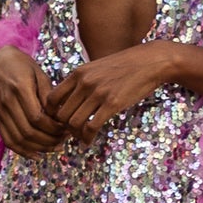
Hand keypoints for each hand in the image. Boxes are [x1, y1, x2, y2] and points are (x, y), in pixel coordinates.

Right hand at [0, 46, 68, 156]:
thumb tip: (59, 118)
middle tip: (64, 139)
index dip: (53, 128)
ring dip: (39, 147)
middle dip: (49, 140)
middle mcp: (7, 103)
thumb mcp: (40, 74)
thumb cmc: (23, 66)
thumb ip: (48, 96)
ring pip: (19, 139)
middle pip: (29, 132)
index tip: (66, 128)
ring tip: (55, 147)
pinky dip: (23, 151)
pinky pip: (8, 140)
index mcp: (20, 89)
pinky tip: (37, 155)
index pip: (38, 118)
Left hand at [46, 43, 180, 138]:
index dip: (53, 114)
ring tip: (81, 137)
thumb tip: (71, 100)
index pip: (51, 99)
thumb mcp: (97, 67)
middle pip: (61, 114)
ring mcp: (97, 93)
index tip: (61, 121)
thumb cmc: (126, 65)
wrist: (150, 61)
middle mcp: (84, 82)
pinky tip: (89, 141)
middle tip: (71, 133)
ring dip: (75, 135)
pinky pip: (91, 127)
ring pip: (73, 123)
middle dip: (64, 128)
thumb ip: (82, 81)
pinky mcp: (112, 103)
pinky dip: (87, 138)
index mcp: (78, 73)